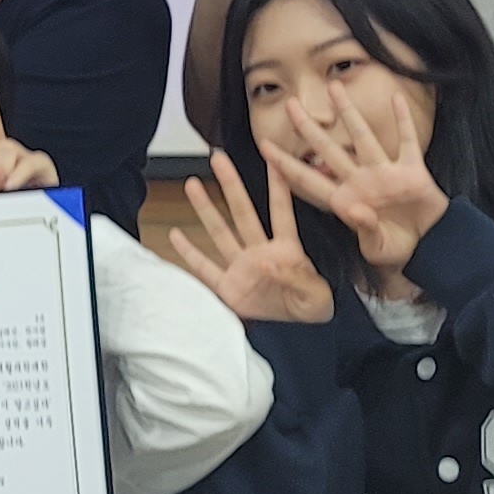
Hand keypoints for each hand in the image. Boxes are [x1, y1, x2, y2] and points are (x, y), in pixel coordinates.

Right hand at [171, 150, 335, 323]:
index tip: (274, 160)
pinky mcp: (228, 288)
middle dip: (231, 184)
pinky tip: (175, 235)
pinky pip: (205, 269)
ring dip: (206, 208)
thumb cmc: (314, 309)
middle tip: (218, 158)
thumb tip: (269, 262)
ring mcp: (242, 267)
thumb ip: (298, 279)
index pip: (282, 212)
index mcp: (287, 250)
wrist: (299, 334)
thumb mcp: (318, 297)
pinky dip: (190, 254)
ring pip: (220, 232)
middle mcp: (261, 251)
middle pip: (243, 212)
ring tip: (192, 183)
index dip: (278, 188)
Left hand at [272, 75, 446, 270]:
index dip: (285, 164)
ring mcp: (385, 173)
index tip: (263, 146)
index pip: (309, 179)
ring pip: (363, 136)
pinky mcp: (412, 171)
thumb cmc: (397, 248)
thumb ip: (364, 228)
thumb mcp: (377, 247)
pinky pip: (407, 141)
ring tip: (334, 87)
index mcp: (345, 200)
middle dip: (309, 128)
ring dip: (349, 112)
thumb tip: (353, 209)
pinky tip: (396, 97)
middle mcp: (361, 181)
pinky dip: (403, 120)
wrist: (430, 245)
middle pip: (329, 149)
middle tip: (290, 104)